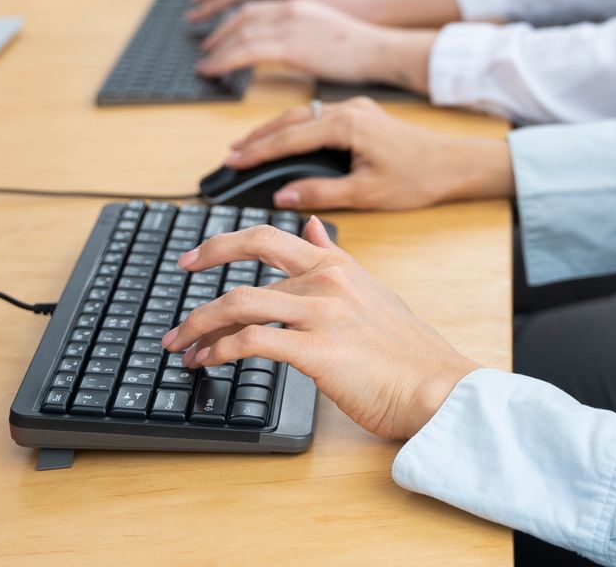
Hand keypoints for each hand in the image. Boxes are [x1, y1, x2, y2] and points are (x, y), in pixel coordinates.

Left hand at [162, 216, 478, 439]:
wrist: (436, 387)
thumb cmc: (408, 351)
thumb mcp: (373, 291)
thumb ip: (337, 260)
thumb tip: (311, 228)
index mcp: (338, 265)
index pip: (270, 235)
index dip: (224, 242)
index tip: (195, 256)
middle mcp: (327, 280)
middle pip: (250, 251)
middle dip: (205, 260)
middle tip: (178, 278)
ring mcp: (322, 312)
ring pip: (241, 301)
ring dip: (200, 323)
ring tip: (181, 344)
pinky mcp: (317, 350)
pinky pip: (253, 341)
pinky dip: (220, 351)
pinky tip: (208, 362)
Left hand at [196, 0, 435, 88]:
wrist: (380, 49)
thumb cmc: (360, 47)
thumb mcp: (324, 29)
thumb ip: (300, 33)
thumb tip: (284, 49)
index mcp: (297, 3)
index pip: (253, 8)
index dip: (230, 22)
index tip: (218, 36)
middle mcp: (289, 8)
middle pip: (241, 18)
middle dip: (218, 34)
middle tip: (205, 50)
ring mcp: (289, 25)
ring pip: (239, 34)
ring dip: (217, 50)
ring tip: (205, 63)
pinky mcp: (291, 46)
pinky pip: (246, 51)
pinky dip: (224, 60)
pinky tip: (213, 69)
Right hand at [223, 96, 515, 209]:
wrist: (455, 163)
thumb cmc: (417, 178)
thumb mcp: (365, 193)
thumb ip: (320, 193)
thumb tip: (283, 195)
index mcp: (347, 125)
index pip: (290, 137)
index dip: (258, 151)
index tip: (232, 162)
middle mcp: (349, 109)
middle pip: (291, 118)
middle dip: (258, 136)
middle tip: (230, 155)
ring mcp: (356, 108)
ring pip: (303, 113)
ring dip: (274, 129)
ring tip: (247, 147)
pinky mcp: (362, 113)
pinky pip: (317, 115)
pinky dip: (294, 126)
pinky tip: (284, 139)